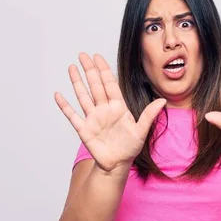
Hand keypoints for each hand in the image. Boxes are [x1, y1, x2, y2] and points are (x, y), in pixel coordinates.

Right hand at [55, 53, 166, 171]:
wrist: (117, 165)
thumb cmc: (130, 148)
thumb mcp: (141, 131)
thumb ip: (149, 115)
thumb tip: (162, 100)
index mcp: (118, 107)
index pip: (109, 84)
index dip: (104, 70)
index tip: (98, 56)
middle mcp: (104, 109)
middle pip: (95, 85)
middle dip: (89, 70)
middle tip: (83, 55)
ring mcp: (92, 118)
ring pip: (83, 96)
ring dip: (77, 82)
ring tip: (72, 68)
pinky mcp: (83, 129)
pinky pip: (72, 115)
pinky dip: (65, 105)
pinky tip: (59, 95)